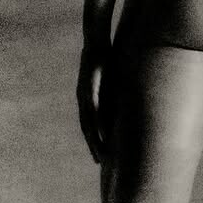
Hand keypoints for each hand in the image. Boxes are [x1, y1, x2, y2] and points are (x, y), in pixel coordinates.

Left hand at [77, 43, 107, 163]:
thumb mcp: (108, 76)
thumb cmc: (104, 57)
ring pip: (88, 122)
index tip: (100, 153)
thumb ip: (111, 89)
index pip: (88, 123)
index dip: (93, 139)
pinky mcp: (89, 88)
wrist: (95, 40)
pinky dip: (98, 124)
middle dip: (93, 145)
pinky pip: (94, 110)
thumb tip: (120, 99)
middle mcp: (82, 98)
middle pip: (86, 127)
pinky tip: (103, 135)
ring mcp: (84, 94)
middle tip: (100, 161)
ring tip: (102, 153)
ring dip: (94, 140)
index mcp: (86, 97)